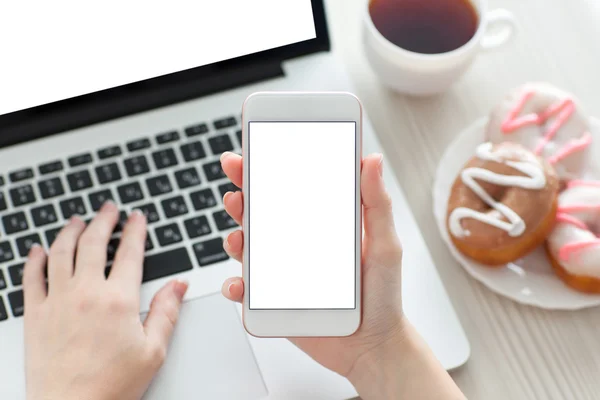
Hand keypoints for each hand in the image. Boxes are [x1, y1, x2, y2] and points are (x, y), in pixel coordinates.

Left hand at [23, 203, 187, 399]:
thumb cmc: (111, 385)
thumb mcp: (153, 351)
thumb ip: (167, 312)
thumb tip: (177, 286)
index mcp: (118, 300)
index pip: (129, 253)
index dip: (135, 230)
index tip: (137, 218)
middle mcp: (85, 294)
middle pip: (93, 243)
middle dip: (104, 220)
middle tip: (109, 208)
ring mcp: (57, 301)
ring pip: (61, 252)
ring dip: (70, 231)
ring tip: (77, 220)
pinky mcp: (34, 315)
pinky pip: (31, 277)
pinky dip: (34, 259)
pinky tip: (38, 249)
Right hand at [218, 151, 404, 376]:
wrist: (373, 347)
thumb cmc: (382, 295)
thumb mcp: (385, 245)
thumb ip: (377, 203)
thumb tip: (371, 160)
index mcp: (320, 225)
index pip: (289, 190)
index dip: (267, 169)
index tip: (251, 151)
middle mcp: (296, 245)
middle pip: (260, 214)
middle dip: (241, 198)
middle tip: (236, 192)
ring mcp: (281, 272)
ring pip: (246, 248)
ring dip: (234, 239)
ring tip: (238, 238)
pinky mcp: (272, 302)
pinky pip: (245, 291)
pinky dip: (236, 286)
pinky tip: (241, 285)